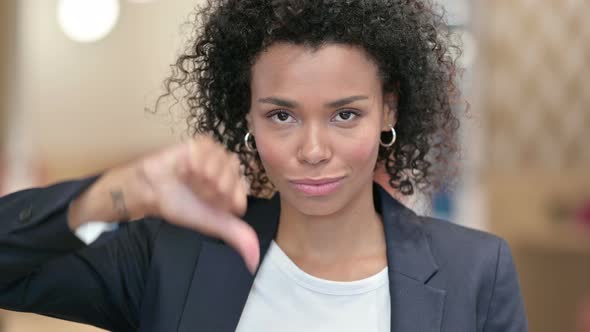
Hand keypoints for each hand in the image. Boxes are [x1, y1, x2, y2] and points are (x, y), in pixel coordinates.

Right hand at [138, 134, 257, 272]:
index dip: (222, 203)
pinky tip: (187, 167)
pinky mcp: (203, 143)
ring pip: (222, 164)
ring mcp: (217, 155)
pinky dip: (196, 162)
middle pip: (233, 180)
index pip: (240, 198)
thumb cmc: (182, 205)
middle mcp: (230, 170)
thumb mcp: (211, 223)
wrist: (153, 190)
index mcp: (236, 189)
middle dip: (212, 191)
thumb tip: (254, 262)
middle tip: (197, 192)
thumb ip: (236, 236)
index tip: (209, 205)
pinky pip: (208, 150)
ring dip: (203, 177)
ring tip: (190, 178)